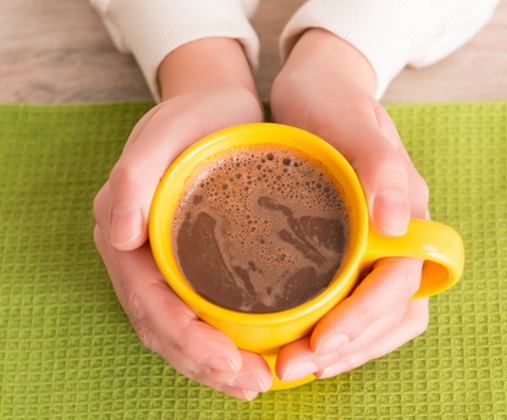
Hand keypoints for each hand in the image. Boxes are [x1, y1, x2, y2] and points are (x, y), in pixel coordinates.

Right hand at [93, 39, 272, 399]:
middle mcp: (140, 255)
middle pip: (164, 326)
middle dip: (205, 362)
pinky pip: (200, 313)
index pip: (148, 300)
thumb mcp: (164, 133)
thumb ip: (134, 176)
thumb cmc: (194, 119)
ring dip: (214, 364)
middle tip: (253, 382)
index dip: (184, 337)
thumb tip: (119, 231)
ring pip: (181, 328)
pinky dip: (222, 342)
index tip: (227, 358)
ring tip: (255, 382)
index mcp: (124, 231)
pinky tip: (250, 356)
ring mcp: (165, 262)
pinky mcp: (193, 263)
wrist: (218, 109)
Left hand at [270, 29, 429, 380]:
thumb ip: (382, 167)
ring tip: (294, 365)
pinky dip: (333, 330)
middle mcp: (398, 237)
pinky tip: (300, 340)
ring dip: (342, 349)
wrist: (314, 92)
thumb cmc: (332, 102)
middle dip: (348, 347)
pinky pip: (354, 301)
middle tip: (294, 367)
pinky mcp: (351, 249)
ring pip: (379, 317)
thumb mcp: (352, 122)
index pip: (400, 284)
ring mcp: (376, 246)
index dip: (364, 320)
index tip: (319, 344)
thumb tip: (399, 224)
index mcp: (406, 213)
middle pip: (393, 313)